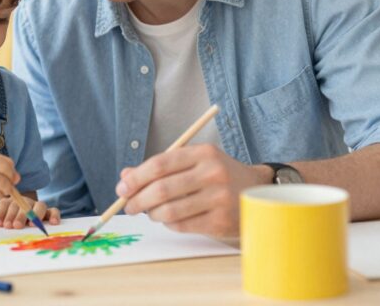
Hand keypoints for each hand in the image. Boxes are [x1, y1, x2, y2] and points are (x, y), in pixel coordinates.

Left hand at [0, 195, 61, 228]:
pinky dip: (55, 215)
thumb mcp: (1, 215)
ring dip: (34, 215)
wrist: (28, 214)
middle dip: (16, 215)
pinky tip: (53, 222)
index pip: (6, 203)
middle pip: (22, 205)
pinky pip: (54, 211)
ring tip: (30, 224)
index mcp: (12, 201)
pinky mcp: (50, 213)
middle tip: (12, 225)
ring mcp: (38, 206)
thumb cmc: (11, 216)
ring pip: (39, 205)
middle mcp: (26, 202)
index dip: (1, 213)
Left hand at [117, 144, 270, 236]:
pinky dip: (169, 224)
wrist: (257, 193)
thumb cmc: (218, 176)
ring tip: (150, 213)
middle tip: (128, 206)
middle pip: (161, 189)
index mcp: (203, 153)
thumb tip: (125, 176)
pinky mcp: (221, 221)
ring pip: (169, 211)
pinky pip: (182, 225)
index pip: (160, 164)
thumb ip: (160, 167)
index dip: (136, 177)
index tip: (122, 188)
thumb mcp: (193, 162)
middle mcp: (212, 173)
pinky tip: (169, 219)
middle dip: (137, 200)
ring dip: (152, 214)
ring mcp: (219, 198)